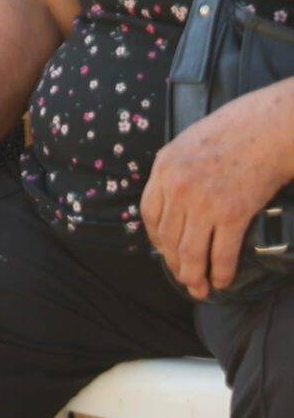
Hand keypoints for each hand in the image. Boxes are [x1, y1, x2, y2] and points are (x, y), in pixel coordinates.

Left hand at [142, 83, 293, 298]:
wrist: (268, 129)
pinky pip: (220, 253)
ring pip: (190, 251)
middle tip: (184, 278)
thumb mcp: (187, 144)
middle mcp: (178, 187)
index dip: (156, 239)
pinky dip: (219, 272)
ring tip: (198, 288)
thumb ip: (176, 171)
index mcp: (163, 168)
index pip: (149, 214)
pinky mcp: (233, 214)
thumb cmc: (233, 131)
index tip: (164, 251)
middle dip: (174, 263)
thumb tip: (174, 201)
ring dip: (193, 275)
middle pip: (167, 237)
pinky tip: (221, 281)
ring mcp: (204, 202)